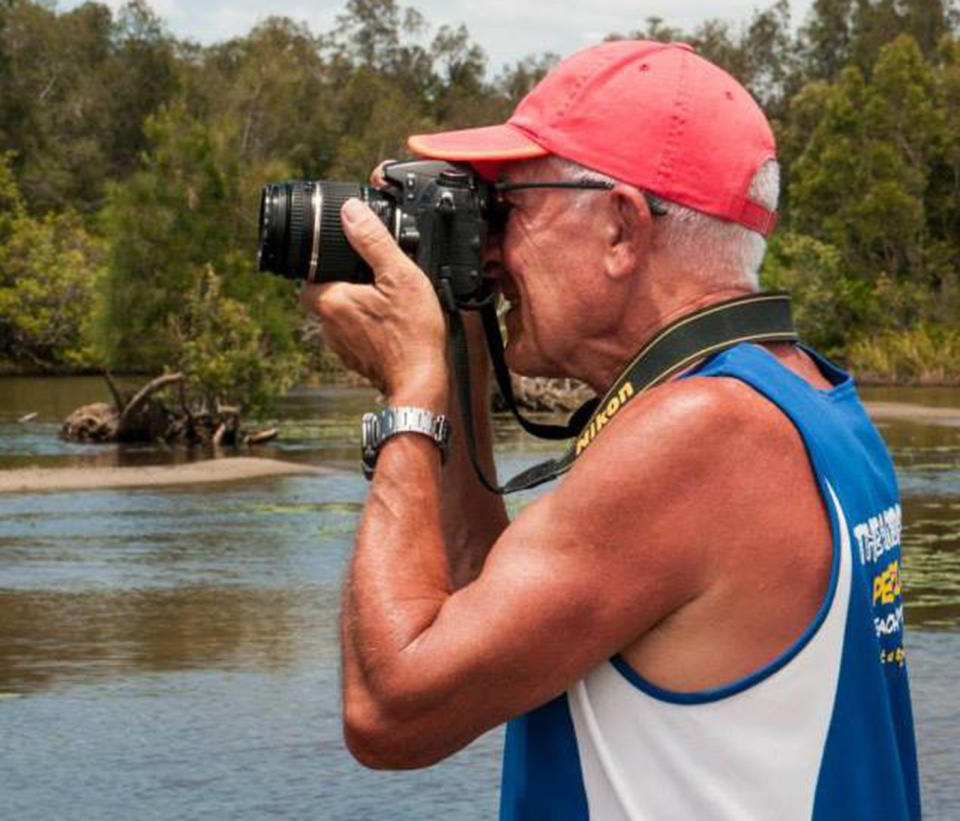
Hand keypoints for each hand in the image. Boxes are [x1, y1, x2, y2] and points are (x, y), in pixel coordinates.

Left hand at [300, 198, 447, 409]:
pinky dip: (370, 329)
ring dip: (359, 307)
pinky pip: (356, 336)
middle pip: (326, 294)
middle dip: (347, 284)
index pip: (308, 275)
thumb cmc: (412, 335)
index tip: (348, 259)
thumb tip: (351, 211)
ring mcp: (342, 347)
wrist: (423, 384)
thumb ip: (373, 241)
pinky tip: (393, 326)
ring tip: (388, 302)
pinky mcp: (357, 362)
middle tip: (375, 279)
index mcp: (330, 301)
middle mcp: (328, 326)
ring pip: (341, 316)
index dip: (326, 263)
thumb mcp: (399, 276)